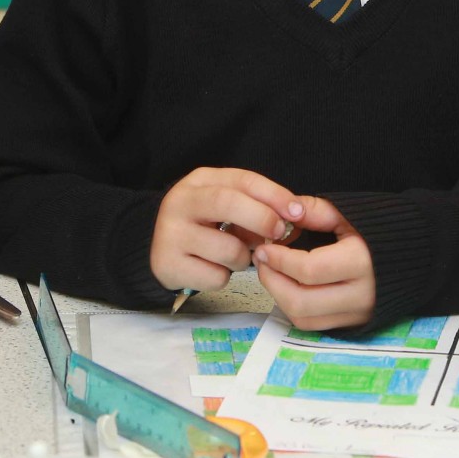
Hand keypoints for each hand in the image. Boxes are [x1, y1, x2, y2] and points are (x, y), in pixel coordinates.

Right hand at [151, 167, 304, 295]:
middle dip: (262, 218)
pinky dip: (223, 277)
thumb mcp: (228, 204)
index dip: (275, 195)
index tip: (298, 212)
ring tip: (234, 255)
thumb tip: (298, 216)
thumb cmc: (205, 224)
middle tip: (279, 233)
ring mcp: (170, 233)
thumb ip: (260, 206)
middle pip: (228, 203)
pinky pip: (215, 276)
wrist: (159, 248)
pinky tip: (213, 268)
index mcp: (201, 181)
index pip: (243, 180)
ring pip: (227, 248)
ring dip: (243, 258)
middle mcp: (181, 202)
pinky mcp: (167, 265)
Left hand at [254, 196, 374, 330]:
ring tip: (273, 273)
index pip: (309, 270)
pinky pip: (314, 325)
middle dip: (273, 282)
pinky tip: (289, 287)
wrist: (417, 255)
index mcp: (363, 262)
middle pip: (302, 301)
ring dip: (280, 297)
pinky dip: (295, 308)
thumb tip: (285, 212)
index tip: (265, 247)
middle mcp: (361, 295)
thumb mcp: (351, 213)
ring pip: (304, 319)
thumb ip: (317, 211)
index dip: (280, 260)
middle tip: (262, 261)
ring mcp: (358, 314)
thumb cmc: (382, 230)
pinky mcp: (354, 323)